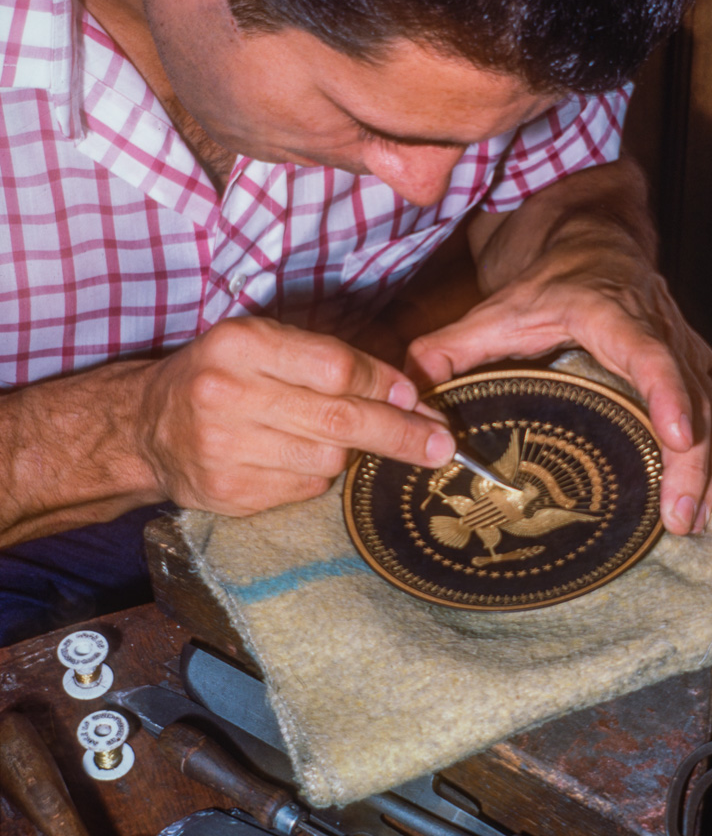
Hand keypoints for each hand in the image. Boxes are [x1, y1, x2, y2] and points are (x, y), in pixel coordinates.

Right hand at [138, 316, 456, 514]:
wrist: (148, 427)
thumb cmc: (222, 375)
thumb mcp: (262, 343)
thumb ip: (325, 358)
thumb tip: (403, 393)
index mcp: (241, 346)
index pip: (336, 367)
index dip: (383, 385)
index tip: (415, 398)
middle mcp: (229, 395)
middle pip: (339, 420)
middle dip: (399, 434)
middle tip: (440, 444)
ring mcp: (225, 449)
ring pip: (327, 460)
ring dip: (350, 454)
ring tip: (342, 441)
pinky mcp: (228, 493)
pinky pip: (303, 488)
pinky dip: (316, 476)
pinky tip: (298, 459)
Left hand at [406, 258, 711, 535]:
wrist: (593, 244)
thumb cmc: (548, 281)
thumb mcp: (494, 309)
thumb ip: (449, 350)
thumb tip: (412, 395)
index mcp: (608, 312)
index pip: (645, 352)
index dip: (665, 393)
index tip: (676, 436)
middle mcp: (656, 325)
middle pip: (688, 392)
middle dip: (690, 458)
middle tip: (678, 515)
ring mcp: (681, 342)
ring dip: (710, 461)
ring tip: (692, 516)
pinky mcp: (694, 356)